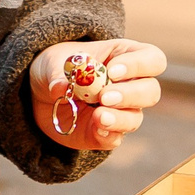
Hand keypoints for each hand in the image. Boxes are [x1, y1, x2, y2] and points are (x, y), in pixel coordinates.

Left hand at [30, 38, 166, 152]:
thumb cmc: (57, 66)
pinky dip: (107, 135)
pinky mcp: (106, 132)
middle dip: (131, 95)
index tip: (112, 71)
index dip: (139, 65)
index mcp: (125, 57)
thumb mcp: (52, 61)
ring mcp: (120, 112)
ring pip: (135, 118)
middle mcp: (130, 86)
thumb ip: (58, 72)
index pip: (152, 59)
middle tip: (105, 96)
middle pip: (151, 91)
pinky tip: (96, 129)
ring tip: (99, 116)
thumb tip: (61, 87)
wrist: (42, 94)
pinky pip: (115, 138)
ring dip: (119, 118)